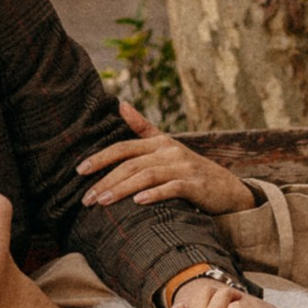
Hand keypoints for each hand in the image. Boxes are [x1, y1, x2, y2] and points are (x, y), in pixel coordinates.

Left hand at [78, 100, 254, 215]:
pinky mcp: (195, 185)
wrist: (227, 189)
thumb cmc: (190, 169)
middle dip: (106, 180)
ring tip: (103, 202)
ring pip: (147, 175)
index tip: (80, 171)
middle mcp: (169, 151)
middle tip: (87, 198)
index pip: (123, 148)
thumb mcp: (168, 146)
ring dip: (122, 189)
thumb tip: (121, 105)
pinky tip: (138, 203)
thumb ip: (143, 128)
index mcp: (159, 143)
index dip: (101, 158)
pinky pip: (172, 188)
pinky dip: (155, 194)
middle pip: (131, 163)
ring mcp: (183, 167)